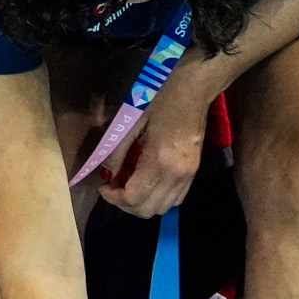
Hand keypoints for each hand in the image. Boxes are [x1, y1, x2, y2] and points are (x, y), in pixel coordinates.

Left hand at [98, 64, 209, 217]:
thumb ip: (117, 152)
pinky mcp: (194, 172)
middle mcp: (177, 175)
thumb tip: (107, 173)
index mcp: (160, 162)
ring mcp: (189, 175)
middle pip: (148, 210)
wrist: (194, 88)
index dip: (113, 198)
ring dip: (142, 204)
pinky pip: (176, 199)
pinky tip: (147, 183)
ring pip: (163, 208)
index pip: (134, 198)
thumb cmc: (161, 99)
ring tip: (128, 186)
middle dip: (125, 205)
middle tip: (114, 188)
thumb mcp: (132, 122)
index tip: (103, 186)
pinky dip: (158, 198)